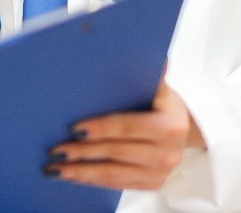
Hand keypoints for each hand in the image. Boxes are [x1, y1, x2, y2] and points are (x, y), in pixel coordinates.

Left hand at [44, 78, 204, 190]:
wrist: (184, 130)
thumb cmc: (163, 105)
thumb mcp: (161, 89)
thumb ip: (152, 75)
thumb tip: (153, 57)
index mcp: (169, 126)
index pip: (127, 127)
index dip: (99, 128)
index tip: (74, 128)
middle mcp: (167, 154)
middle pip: (116, 152)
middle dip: (82, 152)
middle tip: (56, 150)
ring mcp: (159, 173)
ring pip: (113, 174)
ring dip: (82, 171)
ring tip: (56, 168)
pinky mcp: (151, 184)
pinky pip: (116, 184)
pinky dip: (92, 180)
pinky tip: (73, 175)